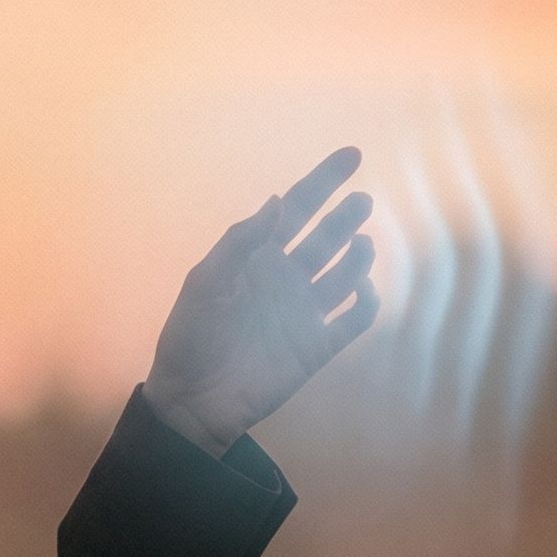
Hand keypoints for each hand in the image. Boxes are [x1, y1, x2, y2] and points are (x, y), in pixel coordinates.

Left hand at [142, 145, 381, 455]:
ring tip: (360, 244)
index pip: (296, 210)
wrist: (194, 401)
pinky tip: (361, 288)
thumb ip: (239, 243)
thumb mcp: (204, 284)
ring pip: (345, 273)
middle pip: (326, 237)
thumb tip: (277, 202)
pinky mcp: (318, 346)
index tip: (351, 155)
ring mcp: (305, 312)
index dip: (323, 182)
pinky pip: (354, 319)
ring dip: (357, 256)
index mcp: (256, 259)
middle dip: (344, 216)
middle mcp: (285, 280)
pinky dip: (366, 301)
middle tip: (359, 202)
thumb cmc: (190, 339)